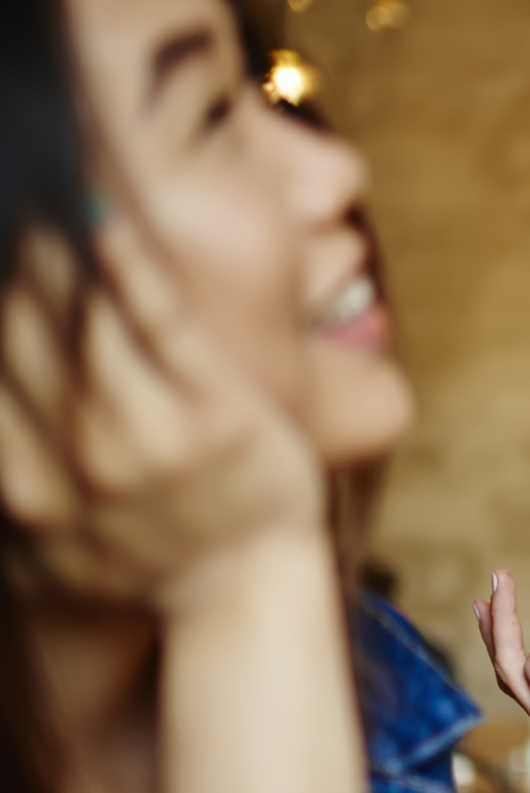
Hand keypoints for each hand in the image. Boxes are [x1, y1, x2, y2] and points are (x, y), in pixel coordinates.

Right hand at [0, 220, 324, 612]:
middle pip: (20, 334)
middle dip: (10, 268)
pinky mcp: (214, 413)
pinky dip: (130, 271)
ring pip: (84, 321)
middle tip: (8, 205)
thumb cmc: (148, 569)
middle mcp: (77, 455)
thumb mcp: (43, 556)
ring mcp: (148, 433)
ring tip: (44, 196)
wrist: (243, 597)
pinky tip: (108, 223)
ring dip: (57, 254)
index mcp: (24, 488)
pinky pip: (163, 326)